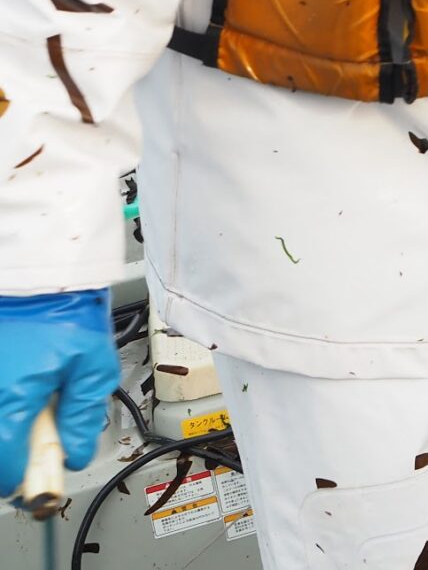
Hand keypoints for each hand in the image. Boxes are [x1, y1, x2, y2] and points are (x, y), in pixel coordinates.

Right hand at [0, 290, 116, 495]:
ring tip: (32, 418)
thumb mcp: (93, 365)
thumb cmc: (68, 307)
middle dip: (10, 458)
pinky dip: (3, 408)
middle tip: (35, 452)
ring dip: (6, 431)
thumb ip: (82, 415)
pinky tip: (21, 395)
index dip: (21, 481)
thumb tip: (74, 454)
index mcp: (10, 400)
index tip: (37, 483)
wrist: (44, 269)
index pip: (3, 467)